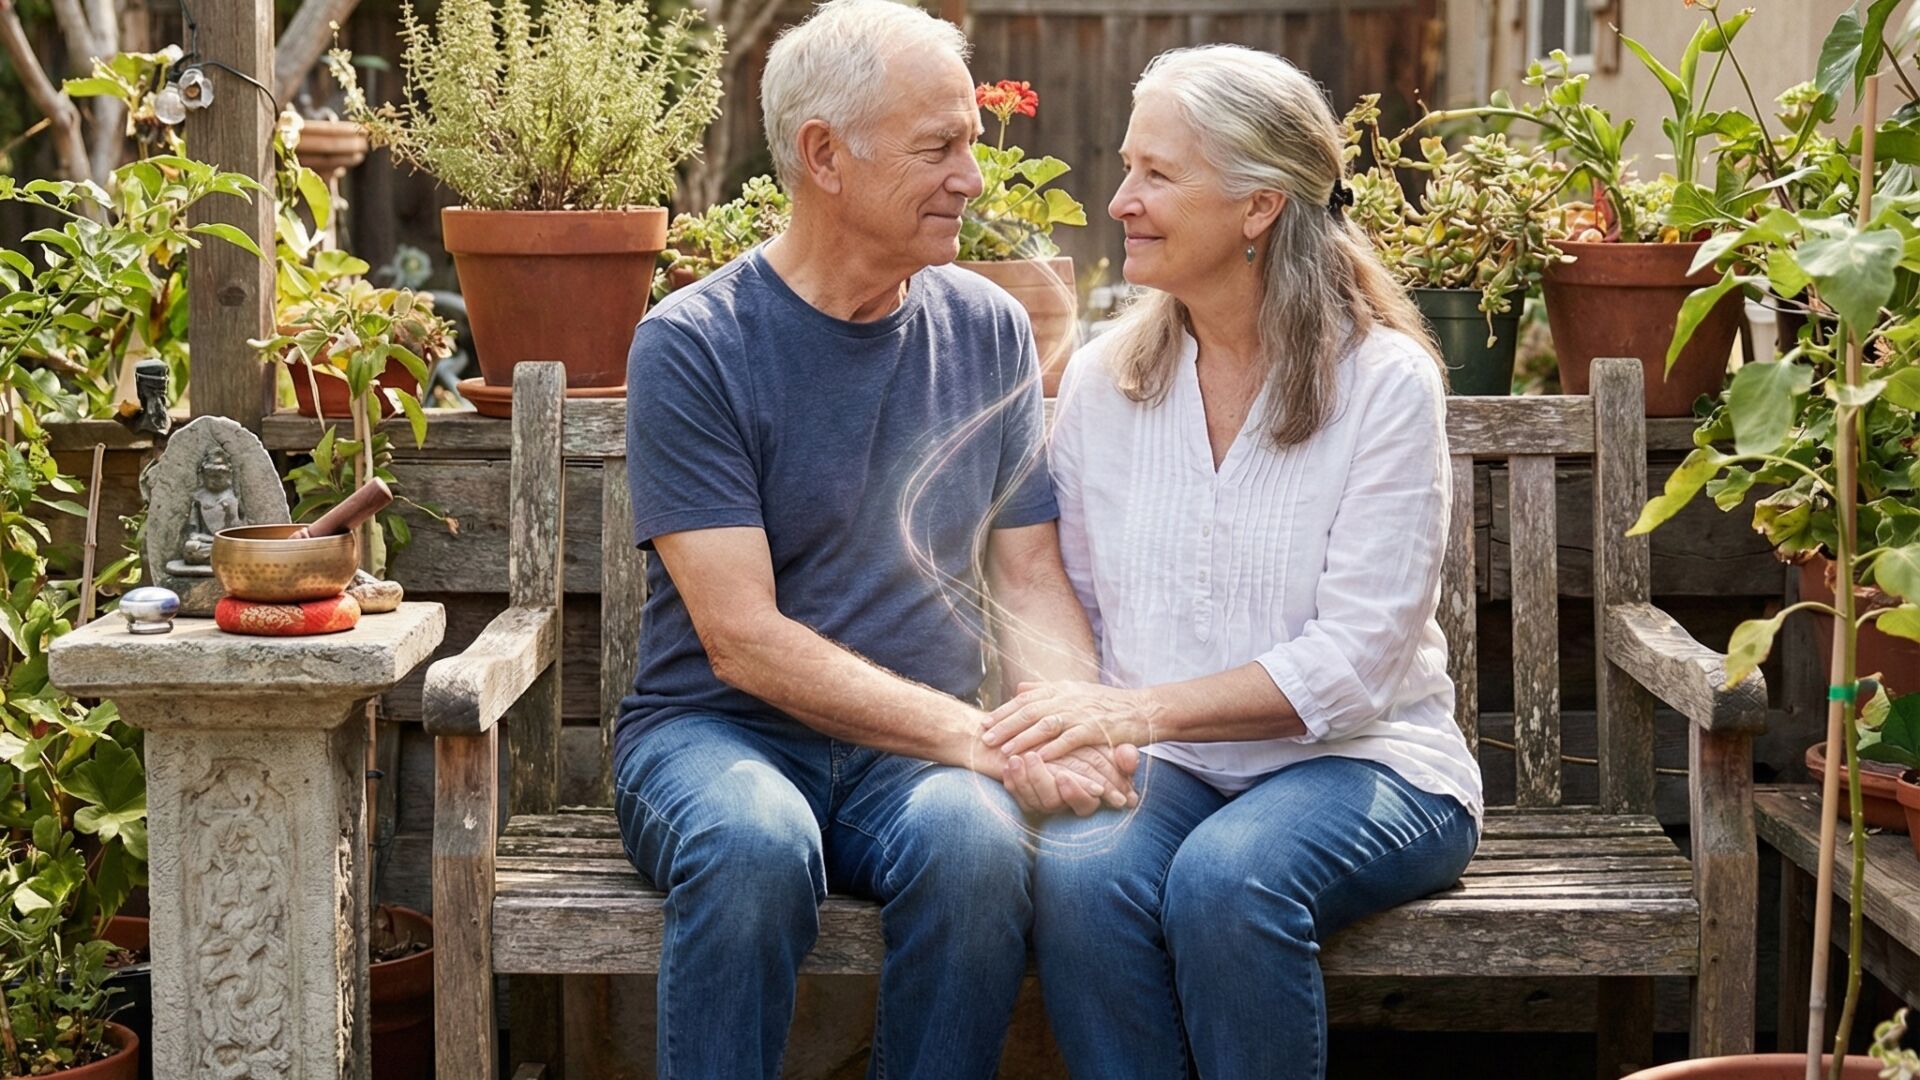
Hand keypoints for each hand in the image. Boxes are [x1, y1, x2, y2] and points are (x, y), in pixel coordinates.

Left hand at [983, 681, 1157, 760]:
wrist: (1142, 710)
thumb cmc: (1107, 704)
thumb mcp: (1075, 691)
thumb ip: (1046, 689)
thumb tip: (1018, 687)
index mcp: (1061, 689)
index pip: (1026, 698)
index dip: (1004, 710)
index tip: (984, 722)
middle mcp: (1068, 698)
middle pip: (1030, 711)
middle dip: (1005, 724)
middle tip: (985, 738)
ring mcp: (1081, 713)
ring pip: (1045, 725)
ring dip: (1022, 738)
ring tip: (1004, 750)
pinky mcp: (1095, 730)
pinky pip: (1068, 741)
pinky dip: (1051, 750)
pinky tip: (1037, 760)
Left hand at [1002, 745, 1141, 816]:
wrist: (1086, 756)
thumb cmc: (1101, 752)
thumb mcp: (1115, 752)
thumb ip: (1126, 756)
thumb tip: (1130, 756)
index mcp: (1090, 796)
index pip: (1085, 804)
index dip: (1074, 794)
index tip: (1064, 776)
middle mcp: (1066, 804)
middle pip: (1051, 802)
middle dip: (1039, 780)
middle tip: (1030, 756)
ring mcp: (1046, 804)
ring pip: (1031, 800)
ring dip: (1021, 779)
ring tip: (1014, 757)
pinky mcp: (1028, 799)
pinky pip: (1018, 796)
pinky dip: (1012, 782)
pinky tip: (1005, 766)